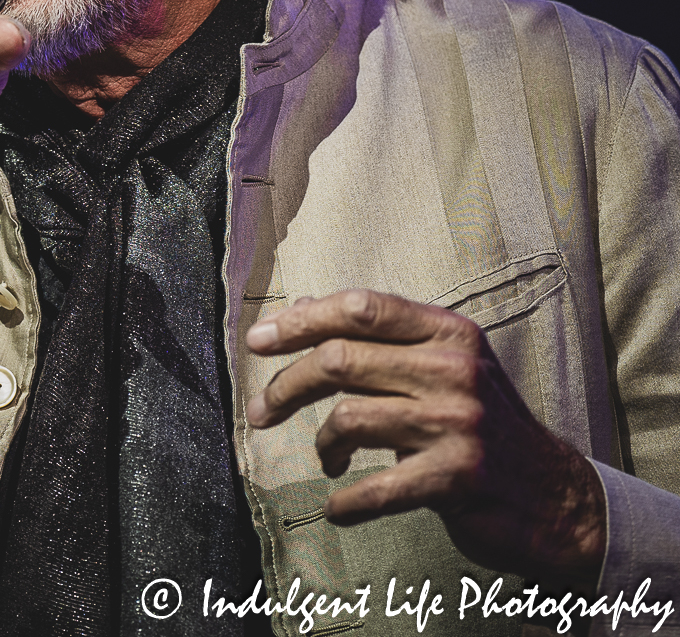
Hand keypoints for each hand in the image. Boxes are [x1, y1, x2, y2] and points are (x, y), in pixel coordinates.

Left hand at [245, 289, 606, 589]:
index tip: (257, 341)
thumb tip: (301, 307)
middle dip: (286, 387)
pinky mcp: (457, 477)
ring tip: (327, 458)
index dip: (300, 321)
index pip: (360, 308)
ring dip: (322, 444)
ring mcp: (458, 423)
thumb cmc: (479, 422)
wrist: (553, 495)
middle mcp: (455, 370)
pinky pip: (376, 487)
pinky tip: (338, 505)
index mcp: (448, 332)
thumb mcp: (440, 364)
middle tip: (261, 411)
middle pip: (340, 360)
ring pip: (349, 419)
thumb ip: (376, 338)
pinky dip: (347, 500)